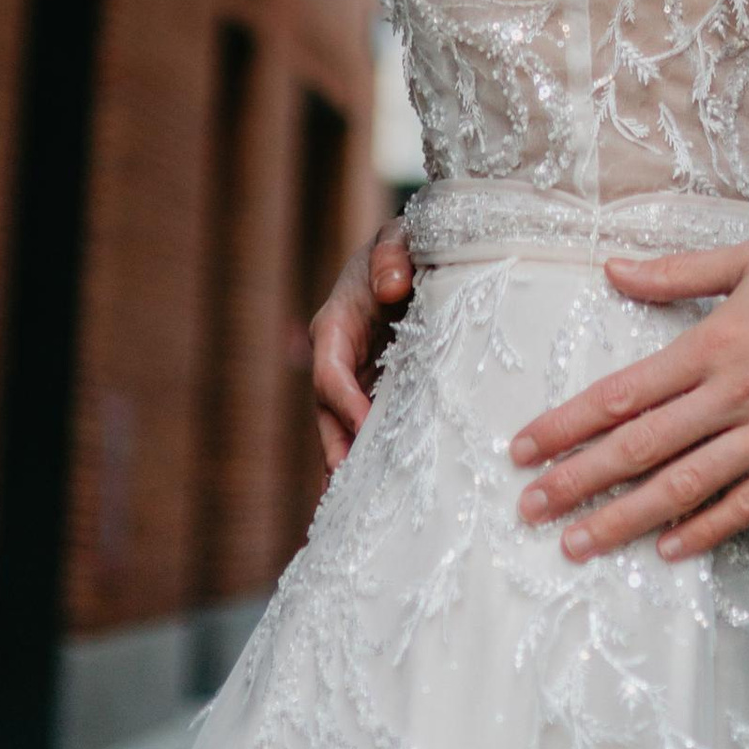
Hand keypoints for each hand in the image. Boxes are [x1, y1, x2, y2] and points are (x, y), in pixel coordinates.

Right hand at [310, 215, 413, 471]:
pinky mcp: (381, 390)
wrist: (418, 253)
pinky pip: (372, 427)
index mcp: (335, 325)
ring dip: (350, 466)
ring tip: (360, 510)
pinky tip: (385, 493)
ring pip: (345, 429)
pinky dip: (372, 458)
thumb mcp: (398, 238)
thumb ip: (392, 256)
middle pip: (329, 414)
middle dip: (337, 453)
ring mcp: (358, 379)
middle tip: (348, 493)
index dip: (344, 403)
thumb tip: (390, 288)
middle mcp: (339, 359)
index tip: (365, 430)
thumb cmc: (405, 244)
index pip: (330, 373)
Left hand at [508, 217, 748, 561]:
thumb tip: (612, 270)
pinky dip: (706, 530)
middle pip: (642, 447)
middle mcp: (737, 393)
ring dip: (626, 518)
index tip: (525, 449)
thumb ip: (678, 273)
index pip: (623, 393)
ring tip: (579, 542)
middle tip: (530, 509)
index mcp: (716, 341)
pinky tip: (669, 549)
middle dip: (579, 482)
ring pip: (686, 486)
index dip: (568, 425)